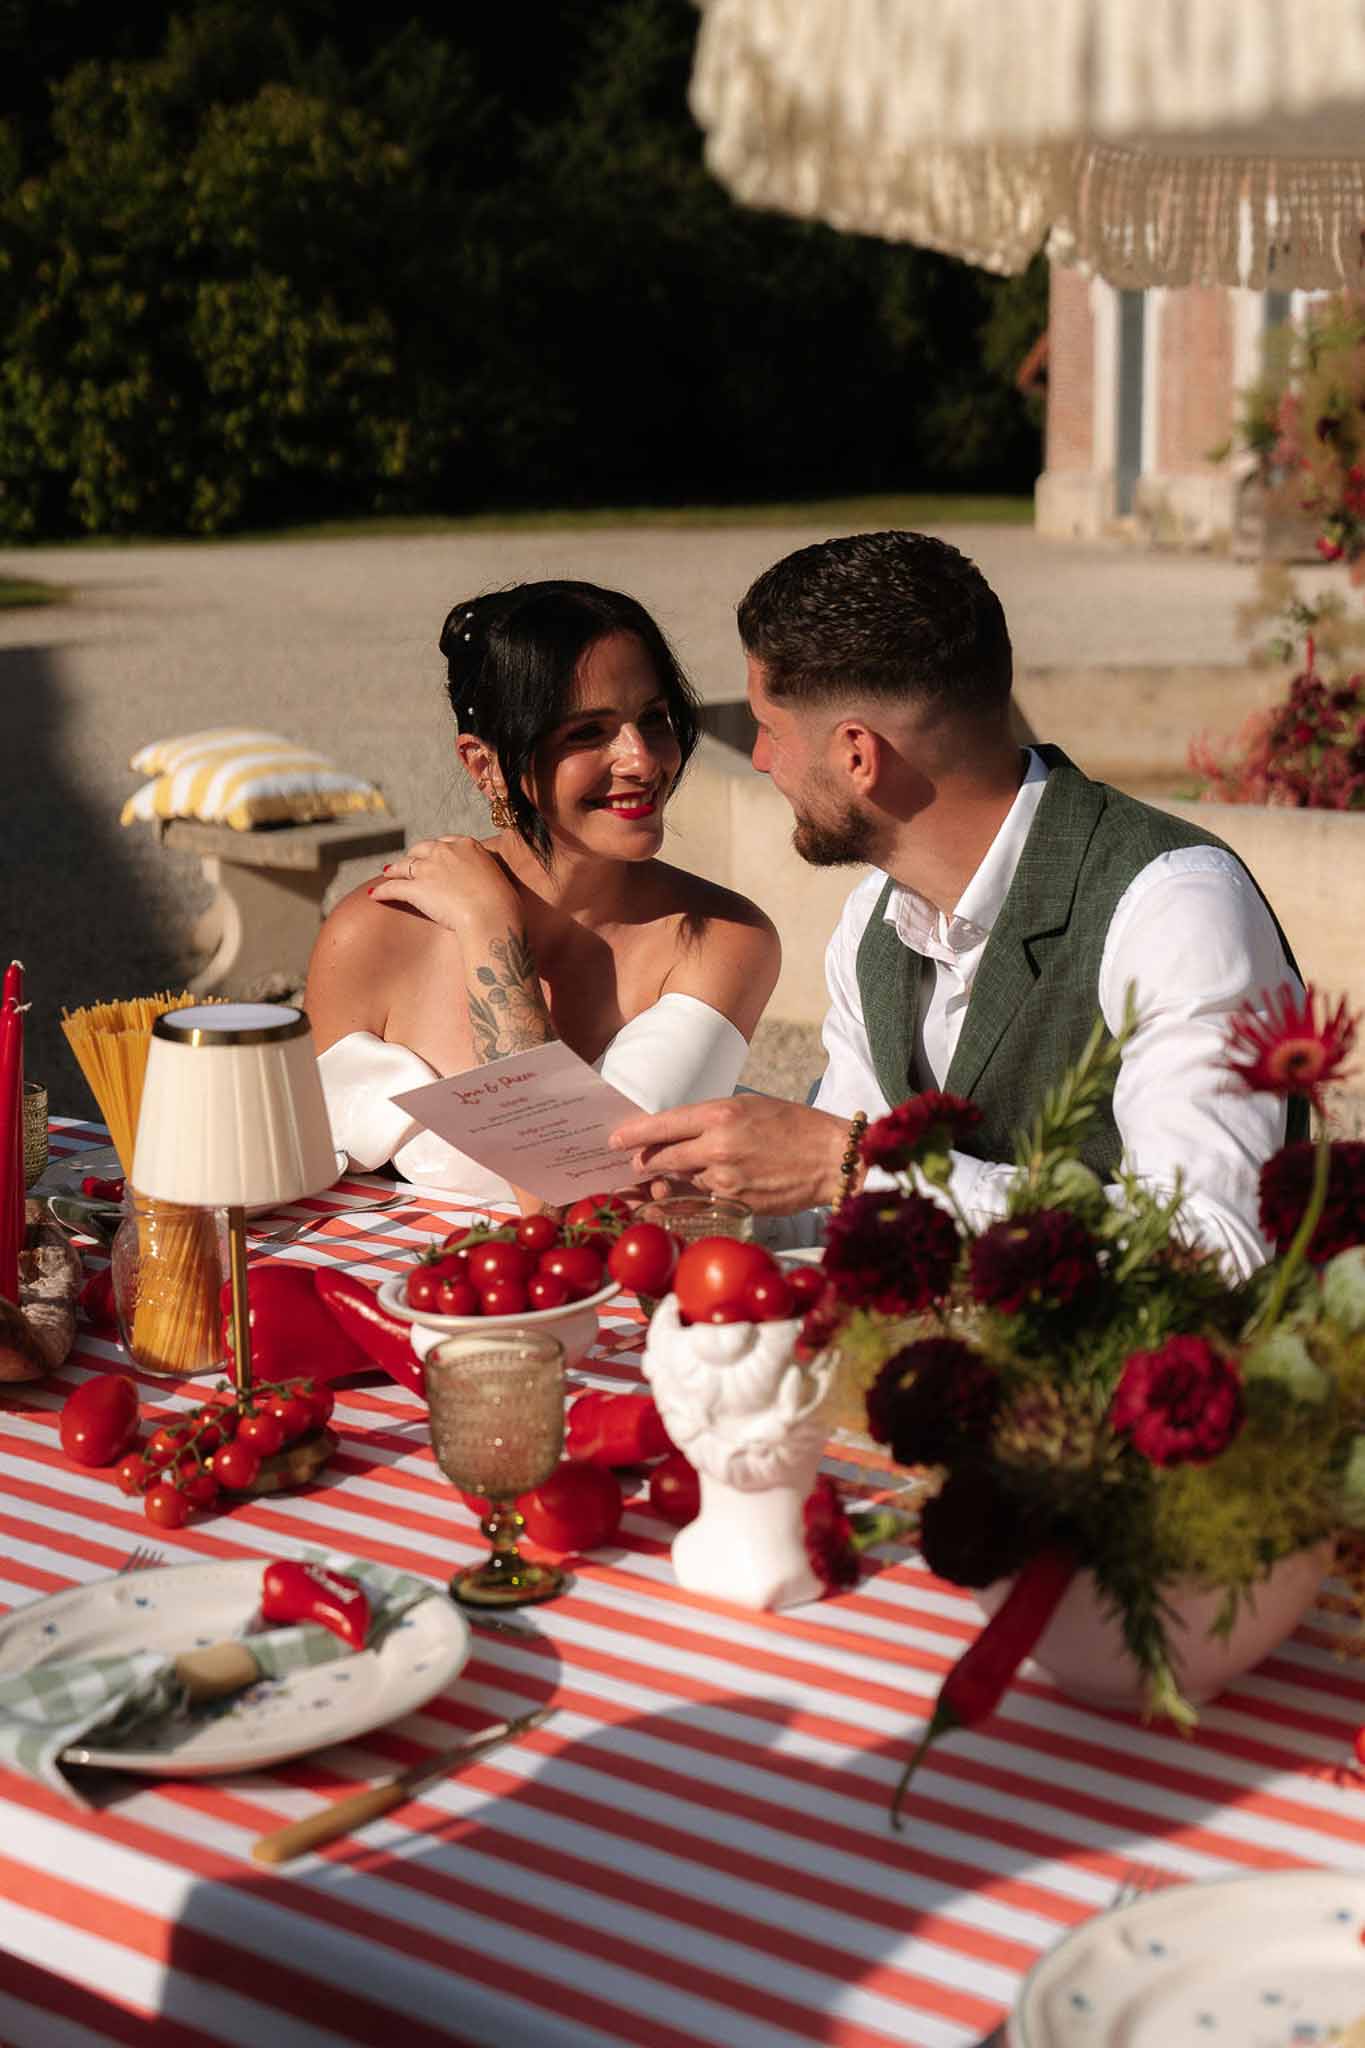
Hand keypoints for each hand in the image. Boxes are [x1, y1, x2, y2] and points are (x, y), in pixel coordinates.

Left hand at [368, 836, 519, 934]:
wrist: (491, 914)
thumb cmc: (502, 902)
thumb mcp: (496, 877)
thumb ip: (484, 874)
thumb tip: (485, 884)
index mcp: (467, 844)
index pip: (446, 841)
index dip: (437, 849)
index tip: (434, 855)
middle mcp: (445, 851)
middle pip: (421, 849)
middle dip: (414, 856)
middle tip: (409, 864)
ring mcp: (428, 868)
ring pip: (404, 865)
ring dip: (394, 870)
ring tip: (388, 874)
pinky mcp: (416, 887)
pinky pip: (393, 887)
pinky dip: (382, 891)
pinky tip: (374, 895)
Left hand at [609, 1097, 847, 1214]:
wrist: (833, 1158)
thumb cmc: (796, 1126)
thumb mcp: (751, 1106)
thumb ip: (714, 1118)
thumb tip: (681, 1129)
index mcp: (720, 1114)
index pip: (663, 1125)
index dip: (634, 1134)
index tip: (615, 1140)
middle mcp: (717, 1146)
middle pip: (663, 1158)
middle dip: (645, 1163)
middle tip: (637, 1165)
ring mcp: (725, 1178)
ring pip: (682, 1181)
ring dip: (673, 1180)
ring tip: (673, 1177)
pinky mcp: (736, 1203)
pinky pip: (704, 1199)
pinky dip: (699, 1195)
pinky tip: (706, 1190)